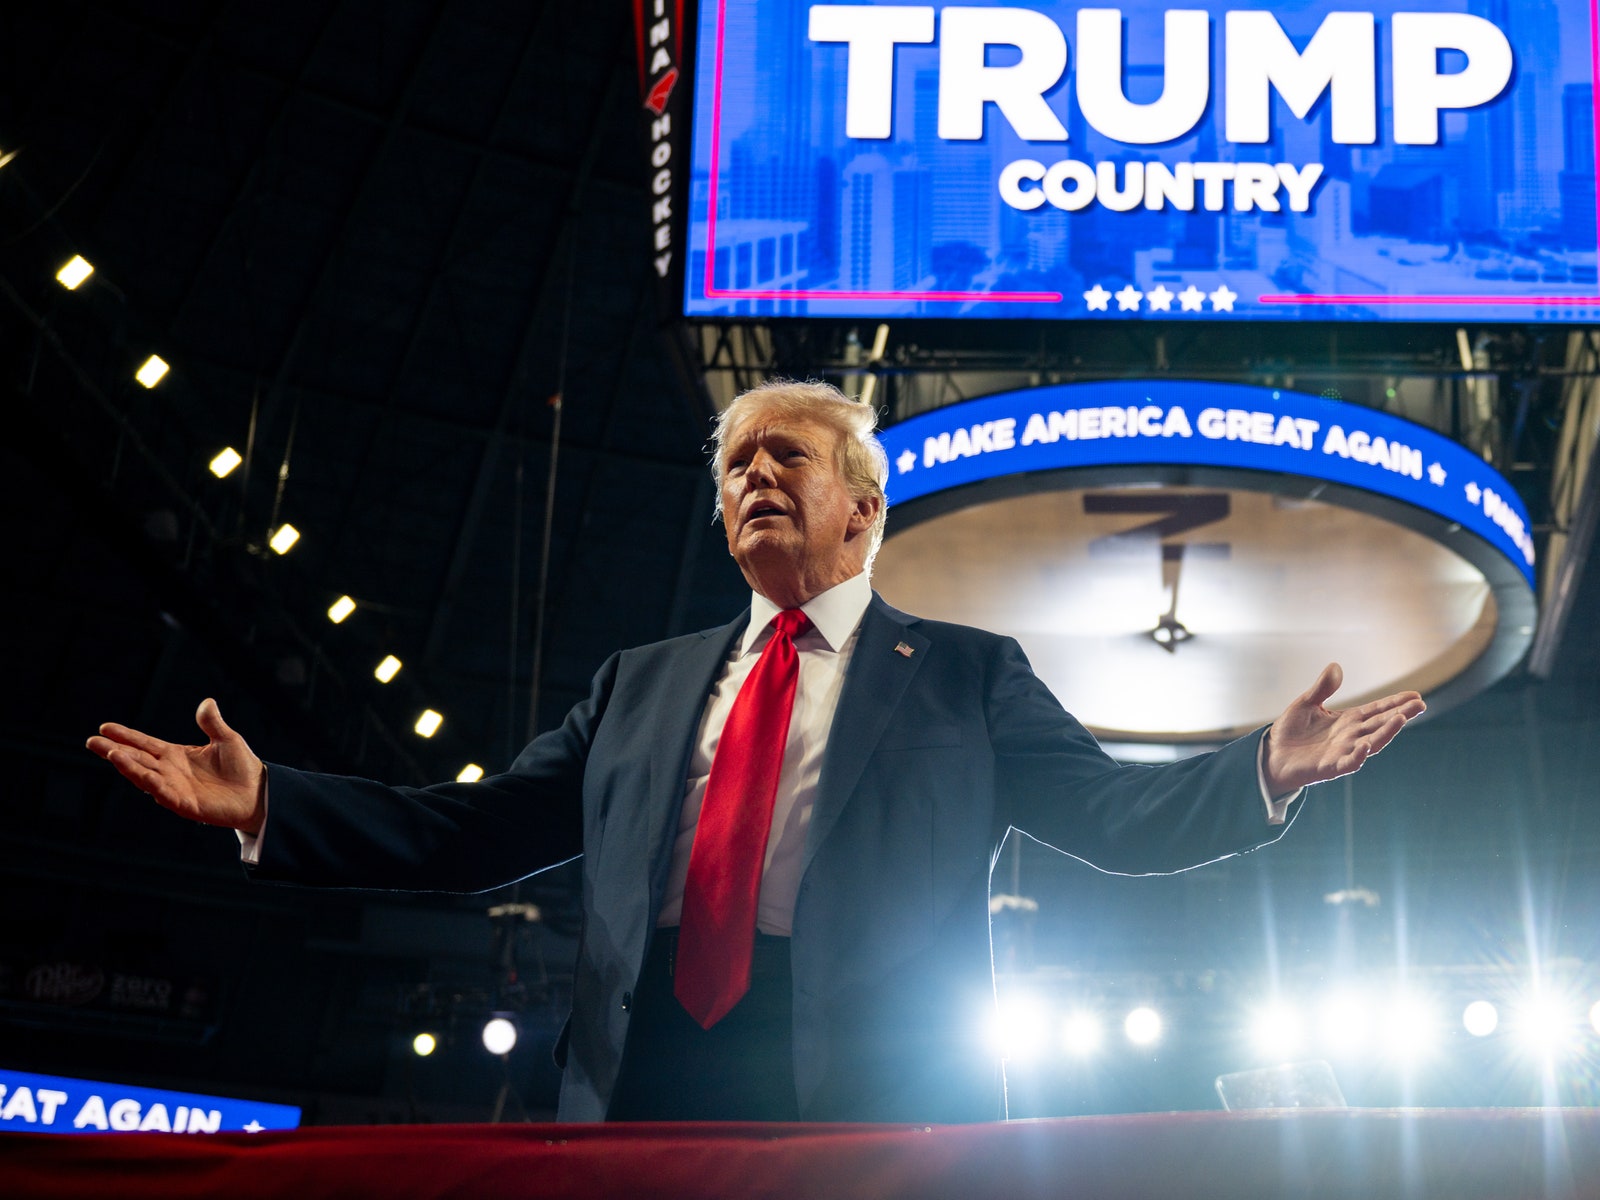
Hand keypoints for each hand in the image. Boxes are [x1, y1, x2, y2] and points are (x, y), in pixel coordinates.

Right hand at [86, 699, 265, 834]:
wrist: (260, 794)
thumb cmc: (242, 768)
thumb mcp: (227, 739)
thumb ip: (212, 723)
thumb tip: (207, 702)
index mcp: (177, 755)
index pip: (145, 743)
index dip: (126, 736)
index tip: (105, 727)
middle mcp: (171, 771)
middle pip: (137, 759)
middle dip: (115, 750)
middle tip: (92, 741)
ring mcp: (175, 788)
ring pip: (145, 775)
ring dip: (128, 766)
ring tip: (110, 753)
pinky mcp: (185, 804)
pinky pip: (163, 793)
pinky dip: (150, 783)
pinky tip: (138, 774)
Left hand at [1262, 663, 1424, 795]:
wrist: (1271, 755)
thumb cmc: (1290, 731)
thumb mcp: (1306, 703)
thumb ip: (1322, 688)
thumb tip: (1336, 666)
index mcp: (1348, 721)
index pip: (1377, 710)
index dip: (1395, 703)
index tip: (1415, 695)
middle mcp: (1351, 736)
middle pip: (1380, 724)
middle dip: (1400, 714)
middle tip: (1420, 704)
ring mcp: (1342, 752)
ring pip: (1371, 743)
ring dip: (1386, 733)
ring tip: (1401, 719)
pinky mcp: (1330, 767)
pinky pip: (1348, 763)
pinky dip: (1358, 756)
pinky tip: (1365, 746)